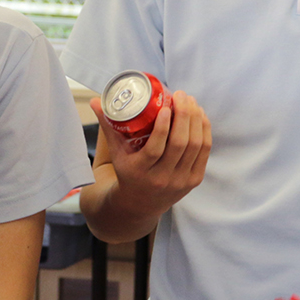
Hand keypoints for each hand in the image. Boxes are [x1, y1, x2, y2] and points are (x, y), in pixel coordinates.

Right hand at [92, 92, 210, 218]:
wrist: (141, 204)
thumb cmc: (127, 171)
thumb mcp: (116, 153)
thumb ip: (108, 125)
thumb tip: (95, 100)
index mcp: (140, 172)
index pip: (155, 149)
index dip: (163, 127)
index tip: (165, 106)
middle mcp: (162, 179)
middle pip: (179, 144)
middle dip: (184, 115)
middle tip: (181, 95)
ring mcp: (181, 180)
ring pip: (195, 146)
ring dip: (195, 119)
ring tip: (191, 101)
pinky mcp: (194, 180)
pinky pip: (204, 152)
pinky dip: (204, 130)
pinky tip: (200, 116)